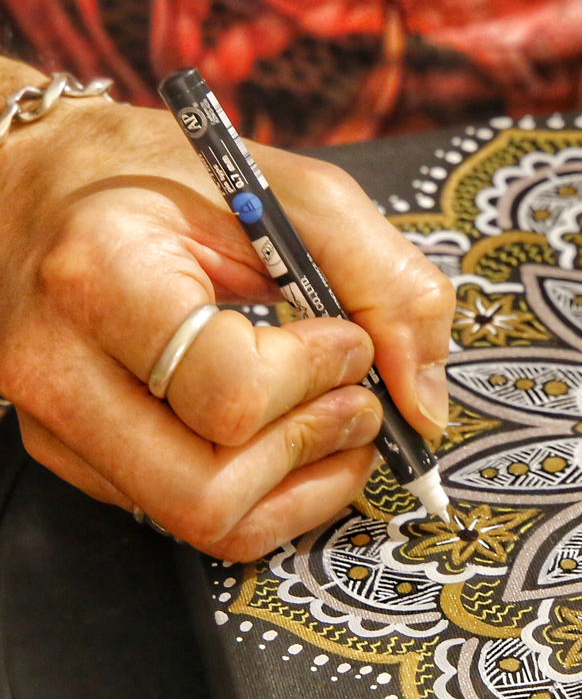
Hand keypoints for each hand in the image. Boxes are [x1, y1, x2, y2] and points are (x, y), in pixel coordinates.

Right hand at [0, 58, 454, 559]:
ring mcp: (58, 423)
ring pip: (201, 521)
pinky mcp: (71, 455)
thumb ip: (385, 281)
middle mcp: (60, 365)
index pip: (230, 390)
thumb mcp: (292, 190)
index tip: (350, 339)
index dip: (318, 376)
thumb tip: (425, 405)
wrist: (34, 187)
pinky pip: (186, 519)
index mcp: (103, 274)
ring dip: (302, 485)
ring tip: (337, 420)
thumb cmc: (163, 178)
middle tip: (359, 400)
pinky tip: (294, 440)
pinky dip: (268, 495)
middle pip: (210, 487)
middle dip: (316, 448)